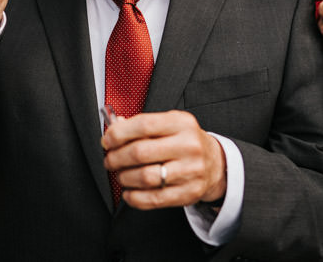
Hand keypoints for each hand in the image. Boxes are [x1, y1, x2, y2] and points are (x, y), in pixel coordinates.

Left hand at [101, 111, 225, 209]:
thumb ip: (143, 126)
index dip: (119, 134)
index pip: (144, 125)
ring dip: (124, 177)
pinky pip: (153, 199)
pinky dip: (134, 197)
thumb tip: (113, 132)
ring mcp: (190, 171)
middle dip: (116, 158)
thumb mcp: (170, 125)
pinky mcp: (188, 193)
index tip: (107, 140)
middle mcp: (189, 146)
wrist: (216, 164)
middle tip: (109, 160)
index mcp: (182, 123)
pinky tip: (129, 191)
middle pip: (140, 152)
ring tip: (120, 175)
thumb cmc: (185, 142)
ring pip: (145, 177)